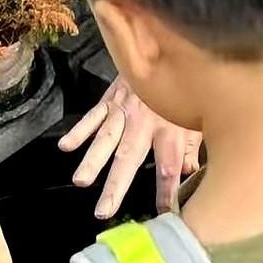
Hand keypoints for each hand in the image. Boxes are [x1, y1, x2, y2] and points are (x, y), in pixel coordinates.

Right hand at [59, 75, 200, 217]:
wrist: (168, 47)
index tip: (163, 215)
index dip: (166, 192)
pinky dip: (79, 130)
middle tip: (103, 211)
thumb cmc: (184, 87)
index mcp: (170, 129)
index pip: (168, 167)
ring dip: (93, 159)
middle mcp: (145, 121)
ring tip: (81, 180)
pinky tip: (66, 145)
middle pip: (130, 156)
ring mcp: (125, 110)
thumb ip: (192, 148)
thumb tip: (190, 175)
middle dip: (116, 185)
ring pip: (107, 137)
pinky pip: (94, 115)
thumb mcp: (197, 117)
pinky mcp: (111, 100)